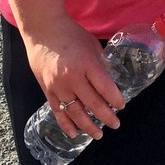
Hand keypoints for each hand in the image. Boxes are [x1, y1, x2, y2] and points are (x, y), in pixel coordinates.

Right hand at [23, 16, 125, 138]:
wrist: (43, 31)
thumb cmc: (71, 34)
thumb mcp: (92, 45)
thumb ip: (101, 64)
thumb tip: (110, 81)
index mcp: (87, 65)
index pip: (105, 88)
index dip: (115, 100)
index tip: (121, 105)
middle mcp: (72, 78)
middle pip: (93, 104)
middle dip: (107, 117)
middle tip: (115, 124)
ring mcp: (58, 87)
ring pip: (75, 113)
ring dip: (88, 126)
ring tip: (98, 134)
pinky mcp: (47, 91)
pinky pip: (57, 112)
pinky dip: (66, 124)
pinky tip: (74, 133)